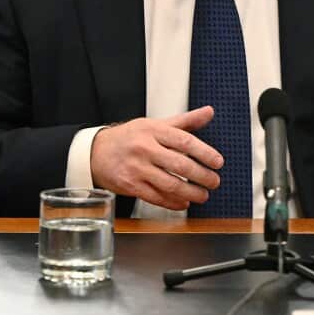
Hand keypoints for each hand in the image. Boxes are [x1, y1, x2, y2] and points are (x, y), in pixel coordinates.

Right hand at [89, 107, 223, 210]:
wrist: (96, 152)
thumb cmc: (129, 138)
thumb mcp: (155, 124)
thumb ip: (185, 121)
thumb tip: (209, 112)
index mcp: (153, 130)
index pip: (185, 141)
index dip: (205, 153)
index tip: (218, 162)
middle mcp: (145, 148)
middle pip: (180, 164)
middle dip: (202, 176)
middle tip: (214, 181)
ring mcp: (137, 168)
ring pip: (170, 184)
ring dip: (191, 193)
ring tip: (203, 195)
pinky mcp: (130, 185)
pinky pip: (156, 197)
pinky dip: (173, 202)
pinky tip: (184, 202)